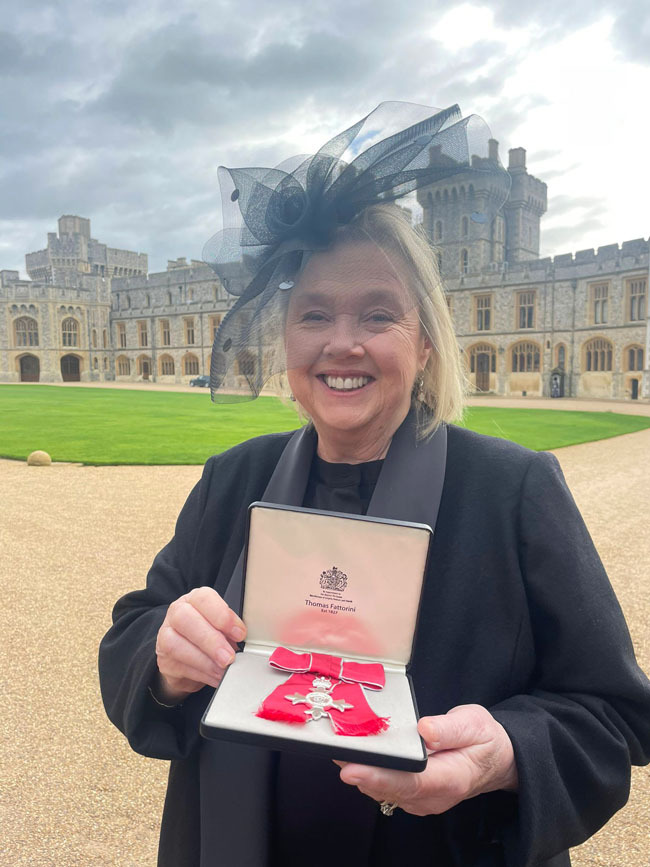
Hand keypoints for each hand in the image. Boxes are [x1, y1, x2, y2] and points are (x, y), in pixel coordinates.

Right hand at [154, 587, 245, 703]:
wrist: (187, 658)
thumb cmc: (208, 636)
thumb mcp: (221, 627)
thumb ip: (230, 629)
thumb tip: (245, 642)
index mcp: (194, 600)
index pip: (203, 598)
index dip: (222, 615)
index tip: (240, 633)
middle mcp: (176, 613)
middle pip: (185, 619)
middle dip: (211, 640)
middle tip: (229, 657)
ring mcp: (165, 636)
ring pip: (176, 644)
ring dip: (205, 660)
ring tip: (224, 669)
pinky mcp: (164, 660)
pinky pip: (179, 667)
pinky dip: (202, 674)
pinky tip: (216, 677)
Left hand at [337, 704, 517, 815]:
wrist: (496, 760)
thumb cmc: (485, 739)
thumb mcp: (475, 724)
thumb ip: (450, 728)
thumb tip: (425, 730)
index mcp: (450, 778)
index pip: (410, 781)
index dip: (378, 776)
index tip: (351, 769)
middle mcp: (433, 796)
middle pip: (390, 787)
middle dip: (360, 770)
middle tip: (333, 751)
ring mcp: (422, 799)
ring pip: (384, 790)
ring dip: (361, 771)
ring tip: (338, 748)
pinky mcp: (413, 794)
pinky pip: (386, 787)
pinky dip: (369, 772)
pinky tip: (355, 756)